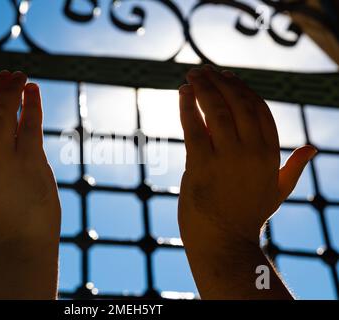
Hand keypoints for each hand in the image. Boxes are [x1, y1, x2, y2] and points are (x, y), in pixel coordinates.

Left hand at [178, 66, 315, 244]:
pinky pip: (192, 127)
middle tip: (203, 69)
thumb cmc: (247, 216)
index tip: (227, 77)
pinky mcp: (200, 165)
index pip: (259, 110)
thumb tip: (312, 148)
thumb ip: (294, 167)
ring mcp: (226, 158)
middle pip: (237, 104)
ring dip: (202, 88)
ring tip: (191, 74)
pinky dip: (186, 106)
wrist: (223, 243)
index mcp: (271, 154)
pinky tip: (181, 93)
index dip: (242, 89)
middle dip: (219, 82)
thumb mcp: (278, 191)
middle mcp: (252, 152)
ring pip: (215, 111)